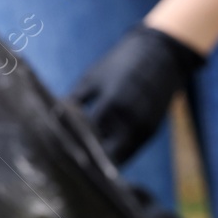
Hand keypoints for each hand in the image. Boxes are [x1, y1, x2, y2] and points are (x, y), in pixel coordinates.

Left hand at [68, 25, 203, 164]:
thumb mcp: (93, 78)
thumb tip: (56, 120)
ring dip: (106, 158)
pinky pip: (132, 149)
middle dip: (92, 159)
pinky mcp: (152, 131)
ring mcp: (145, 129)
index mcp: (113, 106)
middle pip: (108, 155)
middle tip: (73, 160)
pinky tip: (105, 146)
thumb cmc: (121, 63)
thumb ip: (76, 101)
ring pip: (122, 156)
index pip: (90, 137)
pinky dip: (119, 151)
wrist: (162, 57)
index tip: (62, 152)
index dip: (76, 147)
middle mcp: (132, 122)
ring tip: (87, 157)